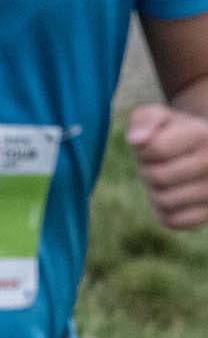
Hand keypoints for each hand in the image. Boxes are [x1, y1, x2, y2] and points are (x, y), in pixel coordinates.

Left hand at [125, 104, 207, 228]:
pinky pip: (174, 221)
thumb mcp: (158, 116)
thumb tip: (137, 141)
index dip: (143, 150)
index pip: (155, 149)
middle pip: (159, 177)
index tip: (152, 146)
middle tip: (157, 165)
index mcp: (202, 134)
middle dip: (148, 171)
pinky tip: (172, 196)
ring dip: (155, 192)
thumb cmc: (172, 133)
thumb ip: (144, 119)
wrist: (202, 153)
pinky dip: (164, 212)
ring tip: (166, 179)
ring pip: (166, 201)